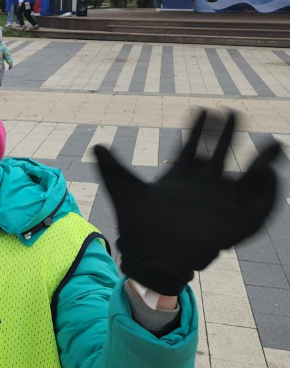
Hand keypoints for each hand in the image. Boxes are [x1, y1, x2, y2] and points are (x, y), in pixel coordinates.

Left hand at [94, 110, 280, 295]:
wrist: (149, 258)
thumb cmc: (136, 226)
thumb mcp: (123, 192)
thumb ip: (112, 168)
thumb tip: (96, 145)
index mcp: (180, 177)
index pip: (194, 147)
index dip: (199, 129)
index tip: (204, 109)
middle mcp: (203, 187)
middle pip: (220, 155)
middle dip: (228, 135)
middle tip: (234, 111)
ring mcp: (220, 204)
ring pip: (246, 178)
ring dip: (261, 161)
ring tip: (274, 142)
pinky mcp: (233, 224)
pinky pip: (258, 208)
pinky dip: (267, 193)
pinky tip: (269, 174)